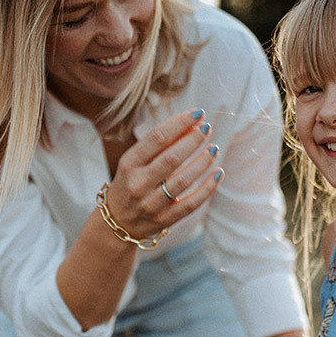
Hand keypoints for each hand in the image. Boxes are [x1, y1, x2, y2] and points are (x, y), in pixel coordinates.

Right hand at [105, 108, 222, 238]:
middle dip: (193, 140)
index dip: (179, 123)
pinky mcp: (165, 219)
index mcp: (128, 165)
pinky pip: (191, 203)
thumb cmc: (129, 183)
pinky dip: (207, 188)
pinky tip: (218, 173)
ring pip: (182, 181)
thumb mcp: (133, 162)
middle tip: (207, 128)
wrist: (118, 222)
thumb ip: (157, 145)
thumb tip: (190, 123)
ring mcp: (151, 204)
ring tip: (214, 148)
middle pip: (171, 158)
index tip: (197, 113)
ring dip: (202, 162)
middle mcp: (138, 184)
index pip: (156, 138)